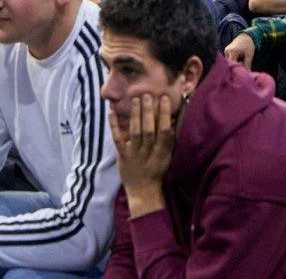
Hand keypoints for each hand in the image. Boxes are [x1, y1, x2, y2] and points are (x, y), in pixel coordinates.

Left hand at [109, 95, 174, 209]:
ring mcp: (135, 154)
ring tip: (135, 99)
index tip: (164, 98)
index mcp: (163, 152)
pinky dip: (114, 126)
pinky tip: (111, 113)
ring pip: (135, 133)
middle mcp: (149, 152)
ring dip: (135, 115)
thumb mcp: (169, 155)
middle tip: (147, 94)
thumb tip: (174, 116)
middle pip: (149, 130)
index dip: (164, 114)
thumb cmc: (158, 170)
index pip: (165, 131)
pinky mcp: (123, 156)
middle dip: (148, 112)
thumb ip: (171, 138)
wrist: (144, 191)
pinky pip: (118, 140)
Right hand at [224, 33, 255, 69]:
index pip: (232, 64)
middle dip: (236, 66)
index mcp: (232, 52)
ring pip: (229, 62)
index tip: (242, 70)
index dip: (237, 69)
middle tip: (242, 65)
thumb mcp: (249, 55)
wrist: (246, 36)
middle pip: (230, 63)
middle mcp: (227, 51)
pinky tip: (238, 58)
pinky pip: (229, 59)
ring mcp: (226, 51)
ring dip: (234, 63)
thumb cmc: (249, 45)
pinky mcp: (226, 51)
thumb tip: (247, 73)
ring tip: (241, 61)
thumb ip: (247, 64)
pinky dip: (233, 60)